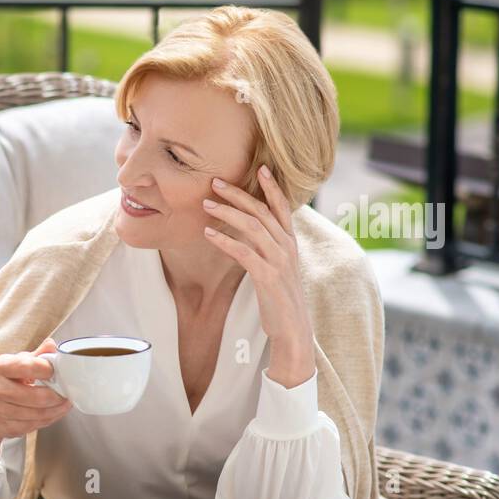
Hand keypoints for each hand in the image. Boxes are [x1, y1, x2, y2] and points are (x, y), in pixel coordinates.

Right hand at [0, 337, 73, 458]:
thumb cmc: (6, 382)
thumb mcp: (17, 363)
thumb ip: (37, 355)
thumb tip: (52, 346)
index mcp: (1, 367)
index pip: (26, 366)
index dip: (46, 369)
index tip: (56, 371)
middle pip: (36, 397)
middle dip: (57, 396)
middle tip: (67, 393)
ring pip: (37, 414)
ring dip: (57, 410)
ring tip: (64, 403)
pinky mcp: (4, 427)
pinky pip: (33, 426)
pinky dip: (48, 420)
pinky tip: (53, 413)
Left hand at [201, 165, 316, 388]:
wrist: (292, 330)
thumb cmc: (280, 299)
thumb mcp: (278, 268)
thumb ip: (269, 249)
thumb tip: (251, 233)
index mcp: (290, 244)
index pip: (283, 208)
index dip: (272, 187)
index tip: (261, 168)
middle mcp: (287, 248)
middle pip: (262, 212)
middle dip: (238, 194)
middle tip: (215, 182)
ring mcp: (279, 261)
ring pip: (252, 227)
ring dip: (227, 213)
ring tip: (206, 205)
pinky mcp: (268, 277)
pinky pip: (244, 252)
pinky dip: (225, 241)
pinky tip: (208, 234)